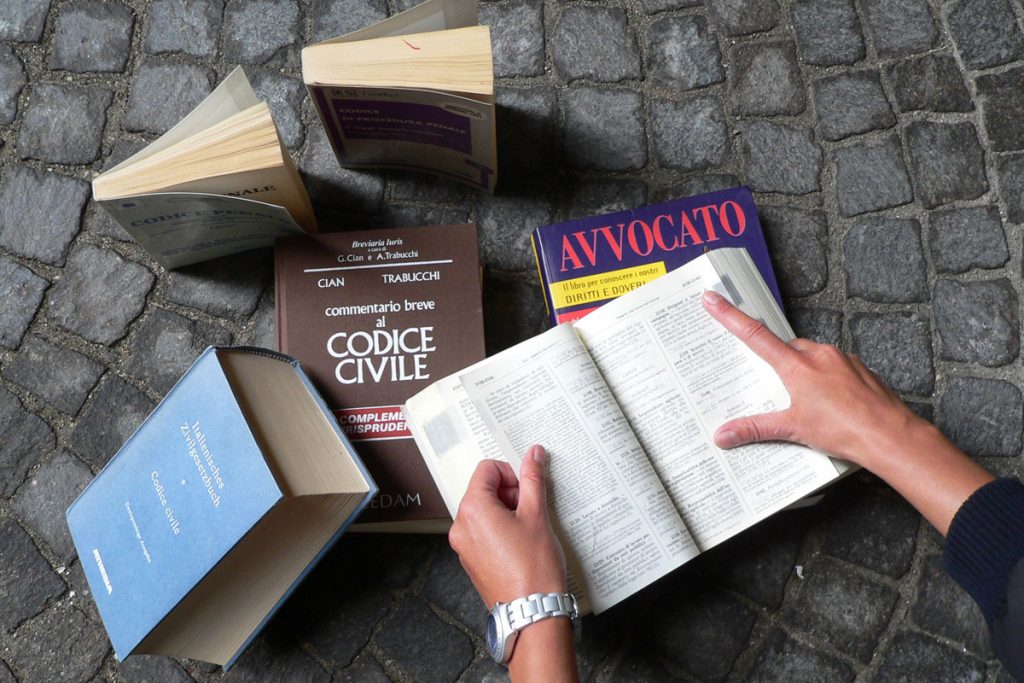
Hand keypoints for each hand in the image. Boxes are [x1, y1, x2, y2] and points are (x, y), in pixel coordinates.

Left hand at [449, 446, 566, 607]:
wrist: (532, 612)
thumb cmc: (534, 569)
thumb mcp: (537, 515)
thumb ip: (533, 479)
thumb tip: (533, 455)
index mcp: (473, 510)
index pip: (486, 469)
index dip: (510, 473)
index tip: (526, 487)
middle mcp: (461, 526)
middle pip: (483, 489)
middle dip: (509, 492)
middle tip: (530, 508)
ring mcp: (463, 545)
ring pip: (484, 511)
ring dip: (506, 510)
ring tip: (527, 528)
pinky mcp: (471, 560)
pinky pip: (482, 531)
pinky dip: (500, 528)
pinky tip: (520, 543)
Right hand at [701, 289, 921, 470]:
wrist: (889, 435)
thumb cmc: (846, 430)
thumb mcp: (793, 430)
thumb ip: (755, 429)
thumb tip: (724, 434)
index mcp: (796, 366)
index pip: (754, 335)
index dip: (729, 316)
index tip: (712, 299)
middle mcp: (818, 355)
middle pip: (785, 348)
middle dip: (777, 363)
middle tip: (775, 387)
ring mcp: (841, 359)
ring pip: (811, 357)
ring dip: (804, 372)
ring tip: (807, 403)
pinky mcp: (859, 368)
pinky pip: (834, 366)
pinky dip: (827, 379)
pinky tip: (830, 403)